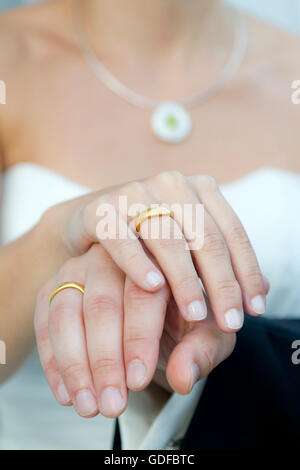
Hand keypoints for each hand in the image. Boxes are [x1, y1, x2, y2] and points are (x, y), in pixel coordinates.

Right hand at [34, 244, 235, 417]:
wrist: (157, 311)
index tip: (138, 380)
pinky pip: (46, 323)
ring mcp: (80, 270)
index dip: (138, 339)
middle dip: (105, 360)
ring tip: (90, 406)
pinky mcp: (57, 287)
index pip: (142, 295)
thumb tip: (182, 377)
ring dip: (75, 365)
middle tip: (113, 404)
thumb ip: (199, 352)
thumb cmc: (184, 319)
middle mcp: (114, 258)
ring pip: (67, 312)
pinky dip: (53, 362)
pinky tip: (67, 395)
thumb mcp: (205, 335)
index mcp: (156, 261)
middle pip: (101, 303)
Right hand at [44, 171, 267, 331]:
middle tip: (231, 323)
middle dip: (222, 284)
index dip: (246, 271)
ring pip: (167, 239)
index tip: (255, 310)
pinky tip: (153, 287)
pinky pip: (121, 238)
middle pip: (205, 237)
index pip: (231, 232)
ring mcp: (135, 193)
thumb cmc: (150, 237)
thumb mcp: (189, 244)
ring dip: (184, 280)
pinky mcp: (101, 209)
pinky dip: (137, 262)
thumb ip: (220, 262)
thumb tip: (263, 288)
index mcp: (199, 189)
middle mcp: (171, 185)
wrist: (95, 218)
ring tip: (197, 315)